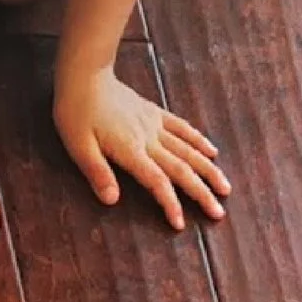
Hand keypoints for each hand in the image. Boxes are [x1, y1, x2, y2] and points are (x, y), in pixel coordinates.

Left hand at [53, 66, 228, 229]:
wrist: (85, 76)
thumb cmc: (76, 113)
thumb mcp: (78, 147)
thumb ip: (97, 173)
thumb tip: (112, 200)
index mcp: (131, 150)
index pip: (157, 182)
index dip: (170, 204)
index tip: (180, 224)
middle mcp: (149, 139)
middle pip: (182, 169)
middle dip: (202, 193)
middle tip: (218, 213)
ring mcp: (155, 125)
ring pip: (189, 150)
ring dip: (209, 170)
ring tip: (226, 188)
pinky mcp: (155, 113)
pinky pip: (183, 128)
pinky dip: (200, 141)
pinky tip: (213, 151)